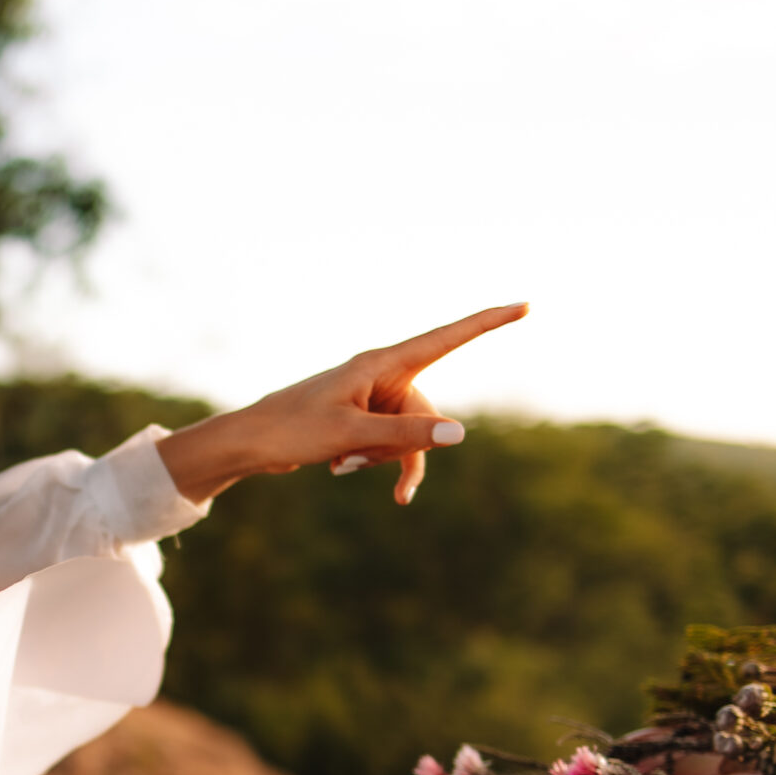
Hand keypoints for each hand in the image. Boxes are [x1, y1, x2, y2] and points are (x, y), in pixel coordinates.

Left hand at [154, 303, 527, 506]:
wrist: (251, 442)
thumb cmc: (294, 429)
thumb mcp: (352, 435)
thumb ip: (406, 434)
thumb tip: (459, 433)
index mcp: (382, 364)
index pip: (448, 338)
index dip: (487, 323)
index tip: (525, 306)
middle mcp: (382, 376)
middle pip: (427, 413)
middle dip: (403, 447)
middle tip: (358, 462)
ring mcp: (374, 398)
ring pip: (409, 435)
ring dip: (381, 458)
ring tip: (339, 463)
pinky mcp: (364, 419)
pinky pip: (389, 445)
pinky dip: (371, 461)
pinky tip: (338, 469)